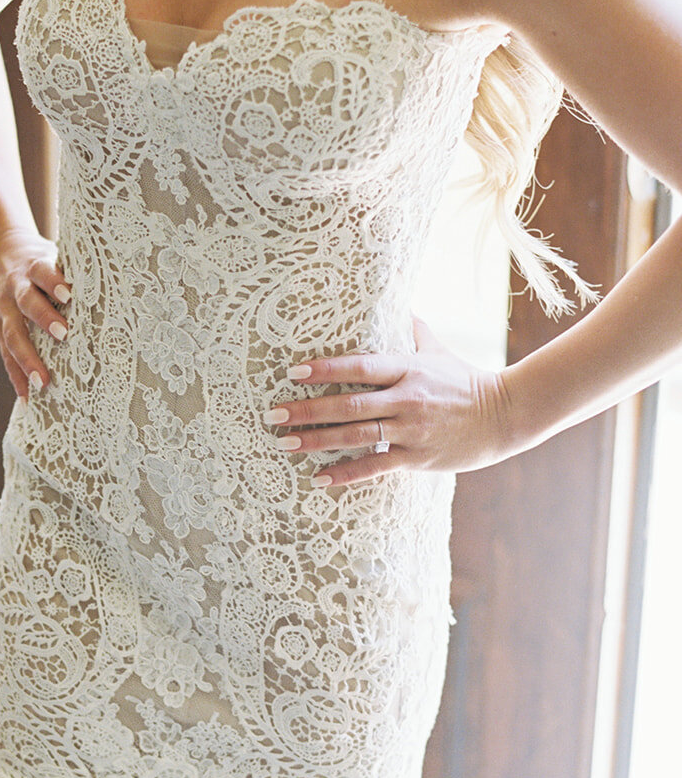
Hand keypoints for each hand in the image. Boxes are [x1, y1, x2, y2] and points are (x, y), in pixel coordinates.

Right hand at [0, 229, 71, 400]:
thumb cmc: (40, 262)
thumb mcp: (53, 256)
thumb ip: (73, 271)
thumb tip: (115, 285)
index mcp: (34, 267)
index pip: (43, 272)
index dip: (54, 282)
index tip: (69, 296)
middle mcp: (16, 289)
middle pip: (27, 303)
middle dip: (43, 319)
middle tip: (63, 335)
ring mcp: (4, 311)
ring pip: (13, 335)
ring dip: (27, 360)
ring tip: (42, 382)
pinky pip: (6, 355)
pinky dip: (16, 376)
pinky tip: (27, 397)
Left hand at [262, 318, 514, 486]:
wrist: (504, 415)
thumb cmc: (464, 380)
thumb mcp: (438, 351)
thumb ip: (413, 330)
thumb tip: (395, 298)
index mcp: (407, 369)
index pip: (360, 365)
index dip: (326, 368)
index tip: (293, 372)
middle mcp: (406, 398)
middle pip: (349, 404)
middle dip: (308, 410)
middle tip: (274, 415)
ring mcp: (410, 429)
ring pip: (355, 436)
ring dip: (317, 441)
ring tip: (285, 443)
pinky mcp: (415, 457)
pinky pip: (374, 466)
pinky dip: (345, 474)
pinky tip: (318, 479)